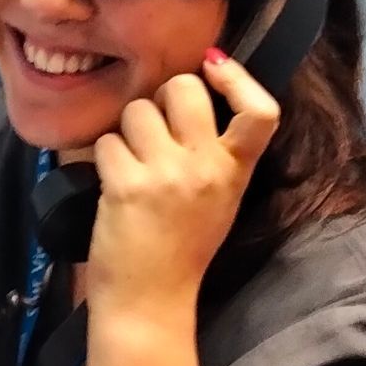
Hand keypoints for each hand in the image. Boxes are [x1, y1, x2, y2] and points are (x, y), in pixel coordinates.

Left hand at [85, 48, 279, 321]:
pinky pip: (106, 142)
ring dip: (127, 131)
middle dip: (162, 97)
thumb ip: (216, 151)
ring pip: (137, 110)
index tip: (214, 65)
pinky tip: (113, 183)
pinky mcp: (127, 187)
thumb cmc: (182, 248)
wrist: (150, 300)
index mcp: (235, 171)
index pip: (262, 111)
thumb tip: (197, 89)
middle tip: (154, 128)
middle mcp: (206, 168)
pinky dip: (103, 158)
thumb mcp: (220, 198)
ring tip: (132, 165)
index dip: (238, 76)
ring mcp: (167, 176)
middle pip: (184, 88)